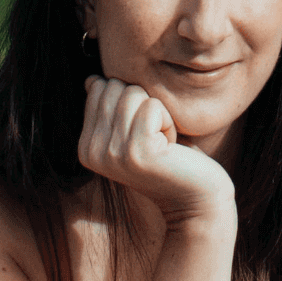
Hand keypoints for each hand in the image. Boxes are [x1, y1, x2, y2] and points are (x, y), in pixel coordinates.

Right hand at [78, 77, 235, 225]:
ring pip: (134, 94)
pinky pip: (153, 106)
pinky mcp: (137, 152)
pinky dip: (169, 122)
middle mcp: (92, 152)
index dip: (131, 102)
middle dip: (143, 105)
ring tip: (162, 144)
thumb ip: (110, 109)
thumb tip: (92, 80)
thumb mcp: (133, 132)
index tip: (142, 133)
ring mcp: (112, 153)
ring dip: (158, 114)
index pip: (100, 89)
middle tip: (154, 139)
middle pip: (115, 87)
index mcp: (86, 146)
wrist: (195, 200)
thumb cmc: (169, 160)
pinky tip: (170, 148)